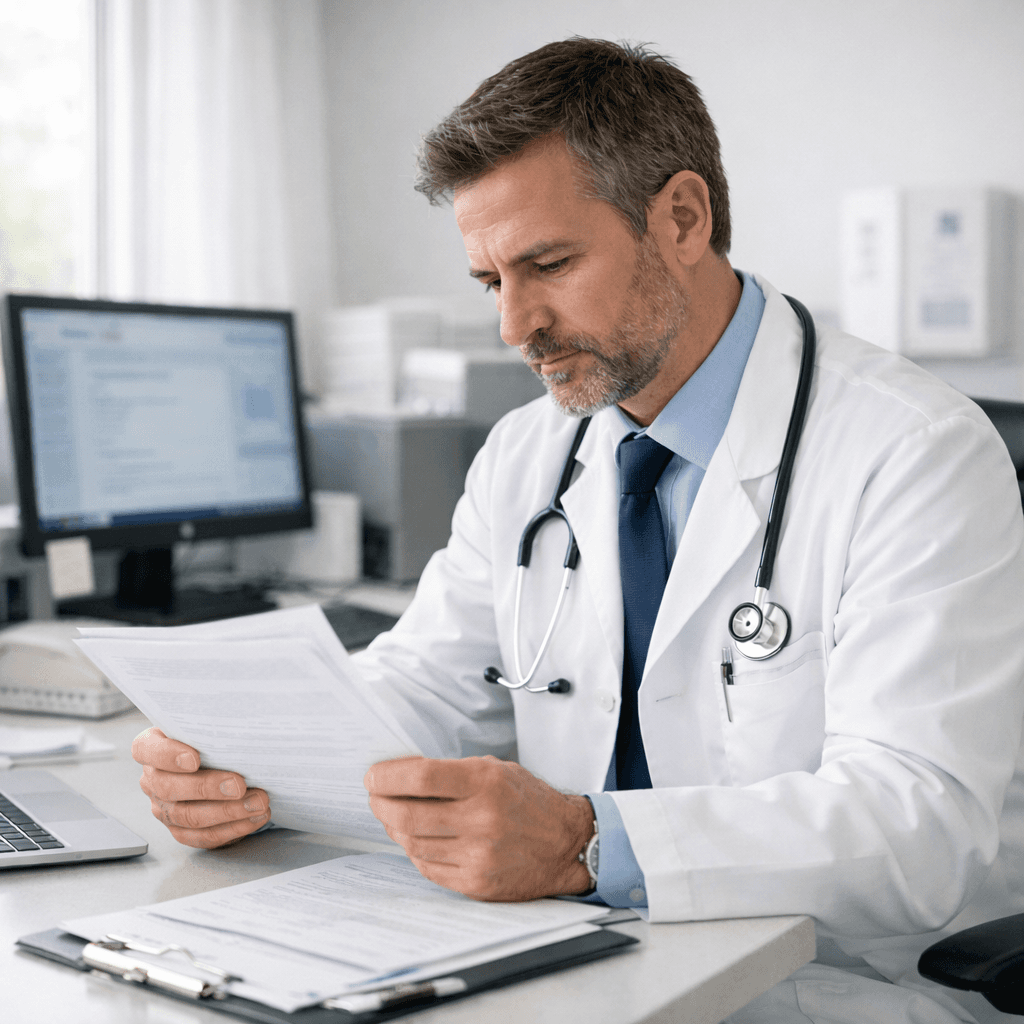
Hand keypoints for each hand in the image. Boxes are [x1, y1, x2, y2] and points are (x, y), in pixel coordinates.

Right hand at [132, 727, 269, 848]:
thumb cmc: (211, 738)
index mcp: (152, 747)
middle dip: (208, 788)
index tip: (194, 759)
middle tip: (239, 785)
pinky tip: (254, 818)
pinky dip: (232, 828)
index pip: (147, 750)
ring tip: (257, 803)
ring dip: (228, 812)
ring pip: (188, 816)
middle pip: (169, 788)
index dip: (168, 755)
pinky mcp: (181, 830)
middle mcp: (153, 779)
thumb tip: (240, 726)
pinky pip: (203, 836)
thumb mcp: (208, 724)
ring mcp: (164, 808)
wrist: (219, 759)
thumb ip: (214, 724)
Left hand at [364, 755, 593, 900]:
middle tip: (375, 796)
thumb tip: (400, 775)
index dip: (388, 776)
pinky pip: (427, 867)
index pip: (421, 777)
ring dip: (395, 827)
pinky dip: (415, 850)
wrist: (566, 843)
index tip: (373, 776)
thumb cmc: (528, 801)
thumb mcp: (495, 770)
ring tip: (395, 815)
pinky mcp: (476, 883)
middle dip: (380, 803)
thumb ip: (452, 772)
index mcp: (486, 783)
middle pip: (407, 814)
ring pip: (412, 843)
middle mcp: (481, 819)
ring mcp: (478, 855)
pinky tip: (417, 838)